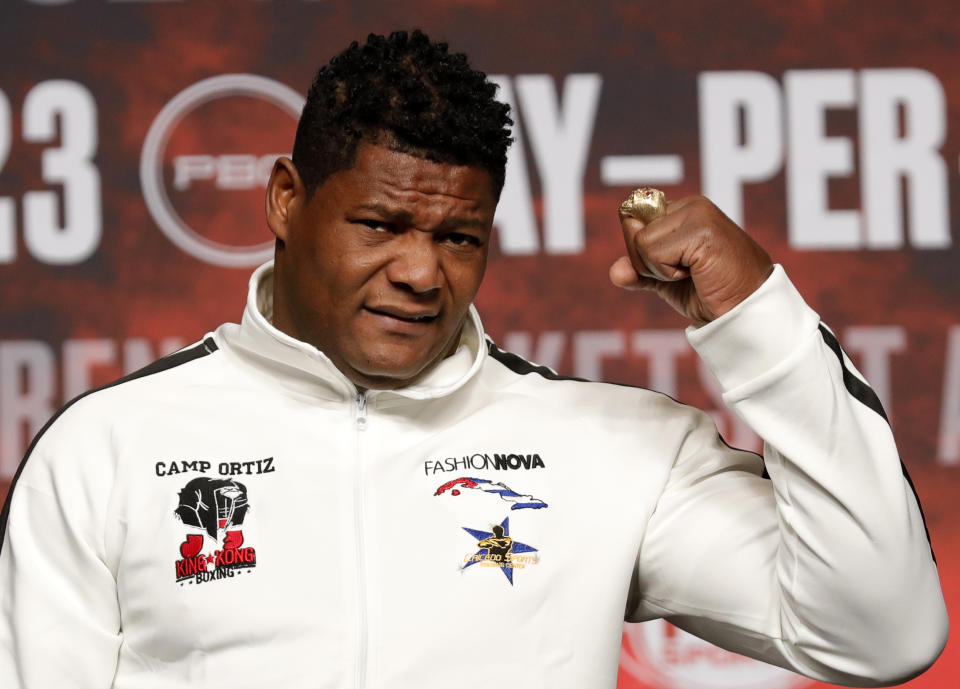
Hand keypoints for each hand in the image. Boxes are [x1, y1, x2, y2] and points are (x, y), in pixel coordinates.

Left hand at [609, 195, 772, 324]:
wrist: (743, 312)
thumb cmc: (712, 294)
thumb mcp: (668, 281)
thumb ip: (640, 271)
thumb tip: (615, 271)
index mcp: (683, 209)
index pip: (632, 219)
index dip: (641, 252)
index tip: (676, 266)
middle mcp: (691, 204)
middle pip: (632, 229)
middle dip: (649, 262)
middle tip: (686, 272)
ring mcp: (698, 213)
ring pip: (641, 242)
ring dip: (660, 269)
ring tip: (694, 272)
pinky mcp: (701, 230)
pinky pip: (654, 254)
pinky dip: (669, 273)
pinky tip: (698, 273)